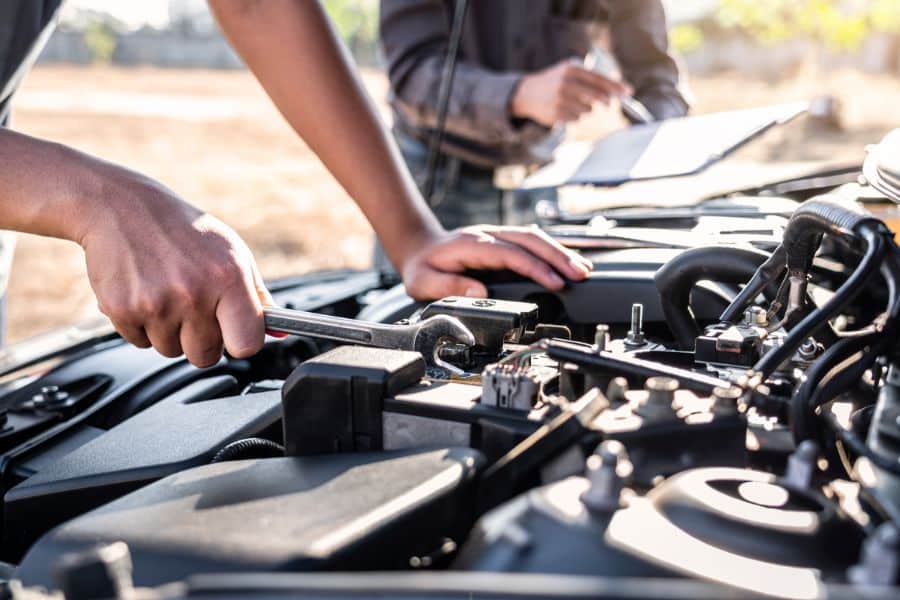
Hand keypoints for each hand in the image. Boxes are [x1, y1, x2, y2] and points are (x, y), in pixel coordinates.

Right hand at [78, 171, 270, 367]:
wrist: (121, 207)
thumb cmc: (184, 232)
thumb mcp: (232, 253)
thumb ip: (257, 297)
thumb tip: (280, 332)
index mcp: (228, 277)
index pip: (246, 344)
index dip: (241, 342)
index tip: (234, 333)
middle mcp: (193, 293)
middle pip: (206, 356)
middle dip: (202, 339)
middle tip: (193, 307)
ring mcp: (156, 303)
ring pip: (171, 351)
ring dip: (170, 332)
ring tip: (166, 293)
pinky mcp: (123, 310)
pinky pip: (140, 342)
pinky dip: (142, 325)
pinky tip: (144, 293)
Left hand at [400, 225, 592, 299]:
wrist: (420, 248)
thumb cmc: (423, 267)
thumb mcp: (423, 282)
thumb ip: (448, 287)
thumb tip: (477, 291)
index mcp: (472, 245)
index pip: (511, 254)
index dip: (535, 267)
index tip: (555, 282)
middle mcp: (489, 235)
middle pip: (530, 240)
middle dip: (558, 256)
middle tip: (580, 275)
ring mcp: (498, 235)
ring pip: (535, 238)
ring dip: (561, 252)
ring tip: (584, 270)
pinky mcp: (504, 241)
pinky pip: (532, 242)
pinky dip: (553, 251)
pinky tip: (569, 262)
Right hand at [510, 59, 631, 126]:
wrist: (526, 93)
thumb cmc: (555, 81)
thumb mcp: (569, 71)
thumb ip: (590, 78)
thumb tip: (616, 90)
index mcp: (571, 69)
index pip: (599, 79)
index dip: (616, 87)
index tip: (629, 92)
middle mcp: (566, 83)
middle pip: (598, 97)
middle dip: (605, 101)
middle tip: (608, 103)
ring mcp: (560, 100)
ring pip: (588, 110)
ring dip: (586, 109)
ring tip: (573, 103)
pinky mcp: (556, 114)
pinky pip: (576, 119)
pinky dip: (575, 116)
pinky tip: (564, 110)